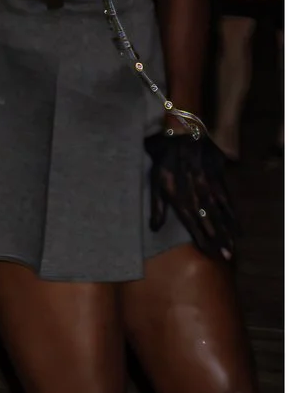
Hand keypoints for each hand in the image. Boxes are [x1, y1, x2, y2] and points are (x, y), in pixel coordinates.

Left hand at [146, 131, 237, 263]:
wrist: (181, 135)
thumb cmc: (164, 161)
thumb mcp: (154, 182)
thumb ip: (156, 206)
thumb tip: (153, 228)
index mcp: (178, 197)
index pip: (191, 223)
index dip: (200, 238)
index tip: (208, 253)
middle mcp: (195, 195)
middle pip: (208, 222)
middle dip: (217, 240)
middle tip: (226, 257)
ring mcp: (208, 187)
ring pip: (219, 214)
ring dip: (227, 232)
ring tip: (232, 248)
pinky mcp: (219, 180)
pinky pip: (228, 201)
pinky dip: (234, 215)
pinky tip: (239, 228)